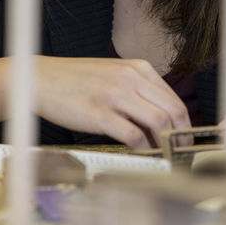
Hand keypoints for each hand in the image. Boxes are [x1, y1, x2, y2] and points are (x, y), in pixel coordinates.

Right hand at [36, 56, 190, 149]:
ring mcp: (114, 95)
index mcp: (137, 68)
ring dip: (166, 144)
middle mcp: (130, 78)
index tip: (184, 139)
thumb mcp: (113, 75)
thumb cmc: (75, 80)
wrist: (41, 79)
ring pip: (158, 122)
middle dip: (181, 136)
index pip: (173, 98)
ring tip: (165, 157)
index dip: (184, 123)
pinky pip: (133, 136)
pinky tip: (142, 154)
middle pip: (172, 111)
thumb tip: (159, 122)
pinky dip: (143, 149)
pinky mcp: (99, 114)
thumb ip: (137, 92)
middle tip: (181, 153)